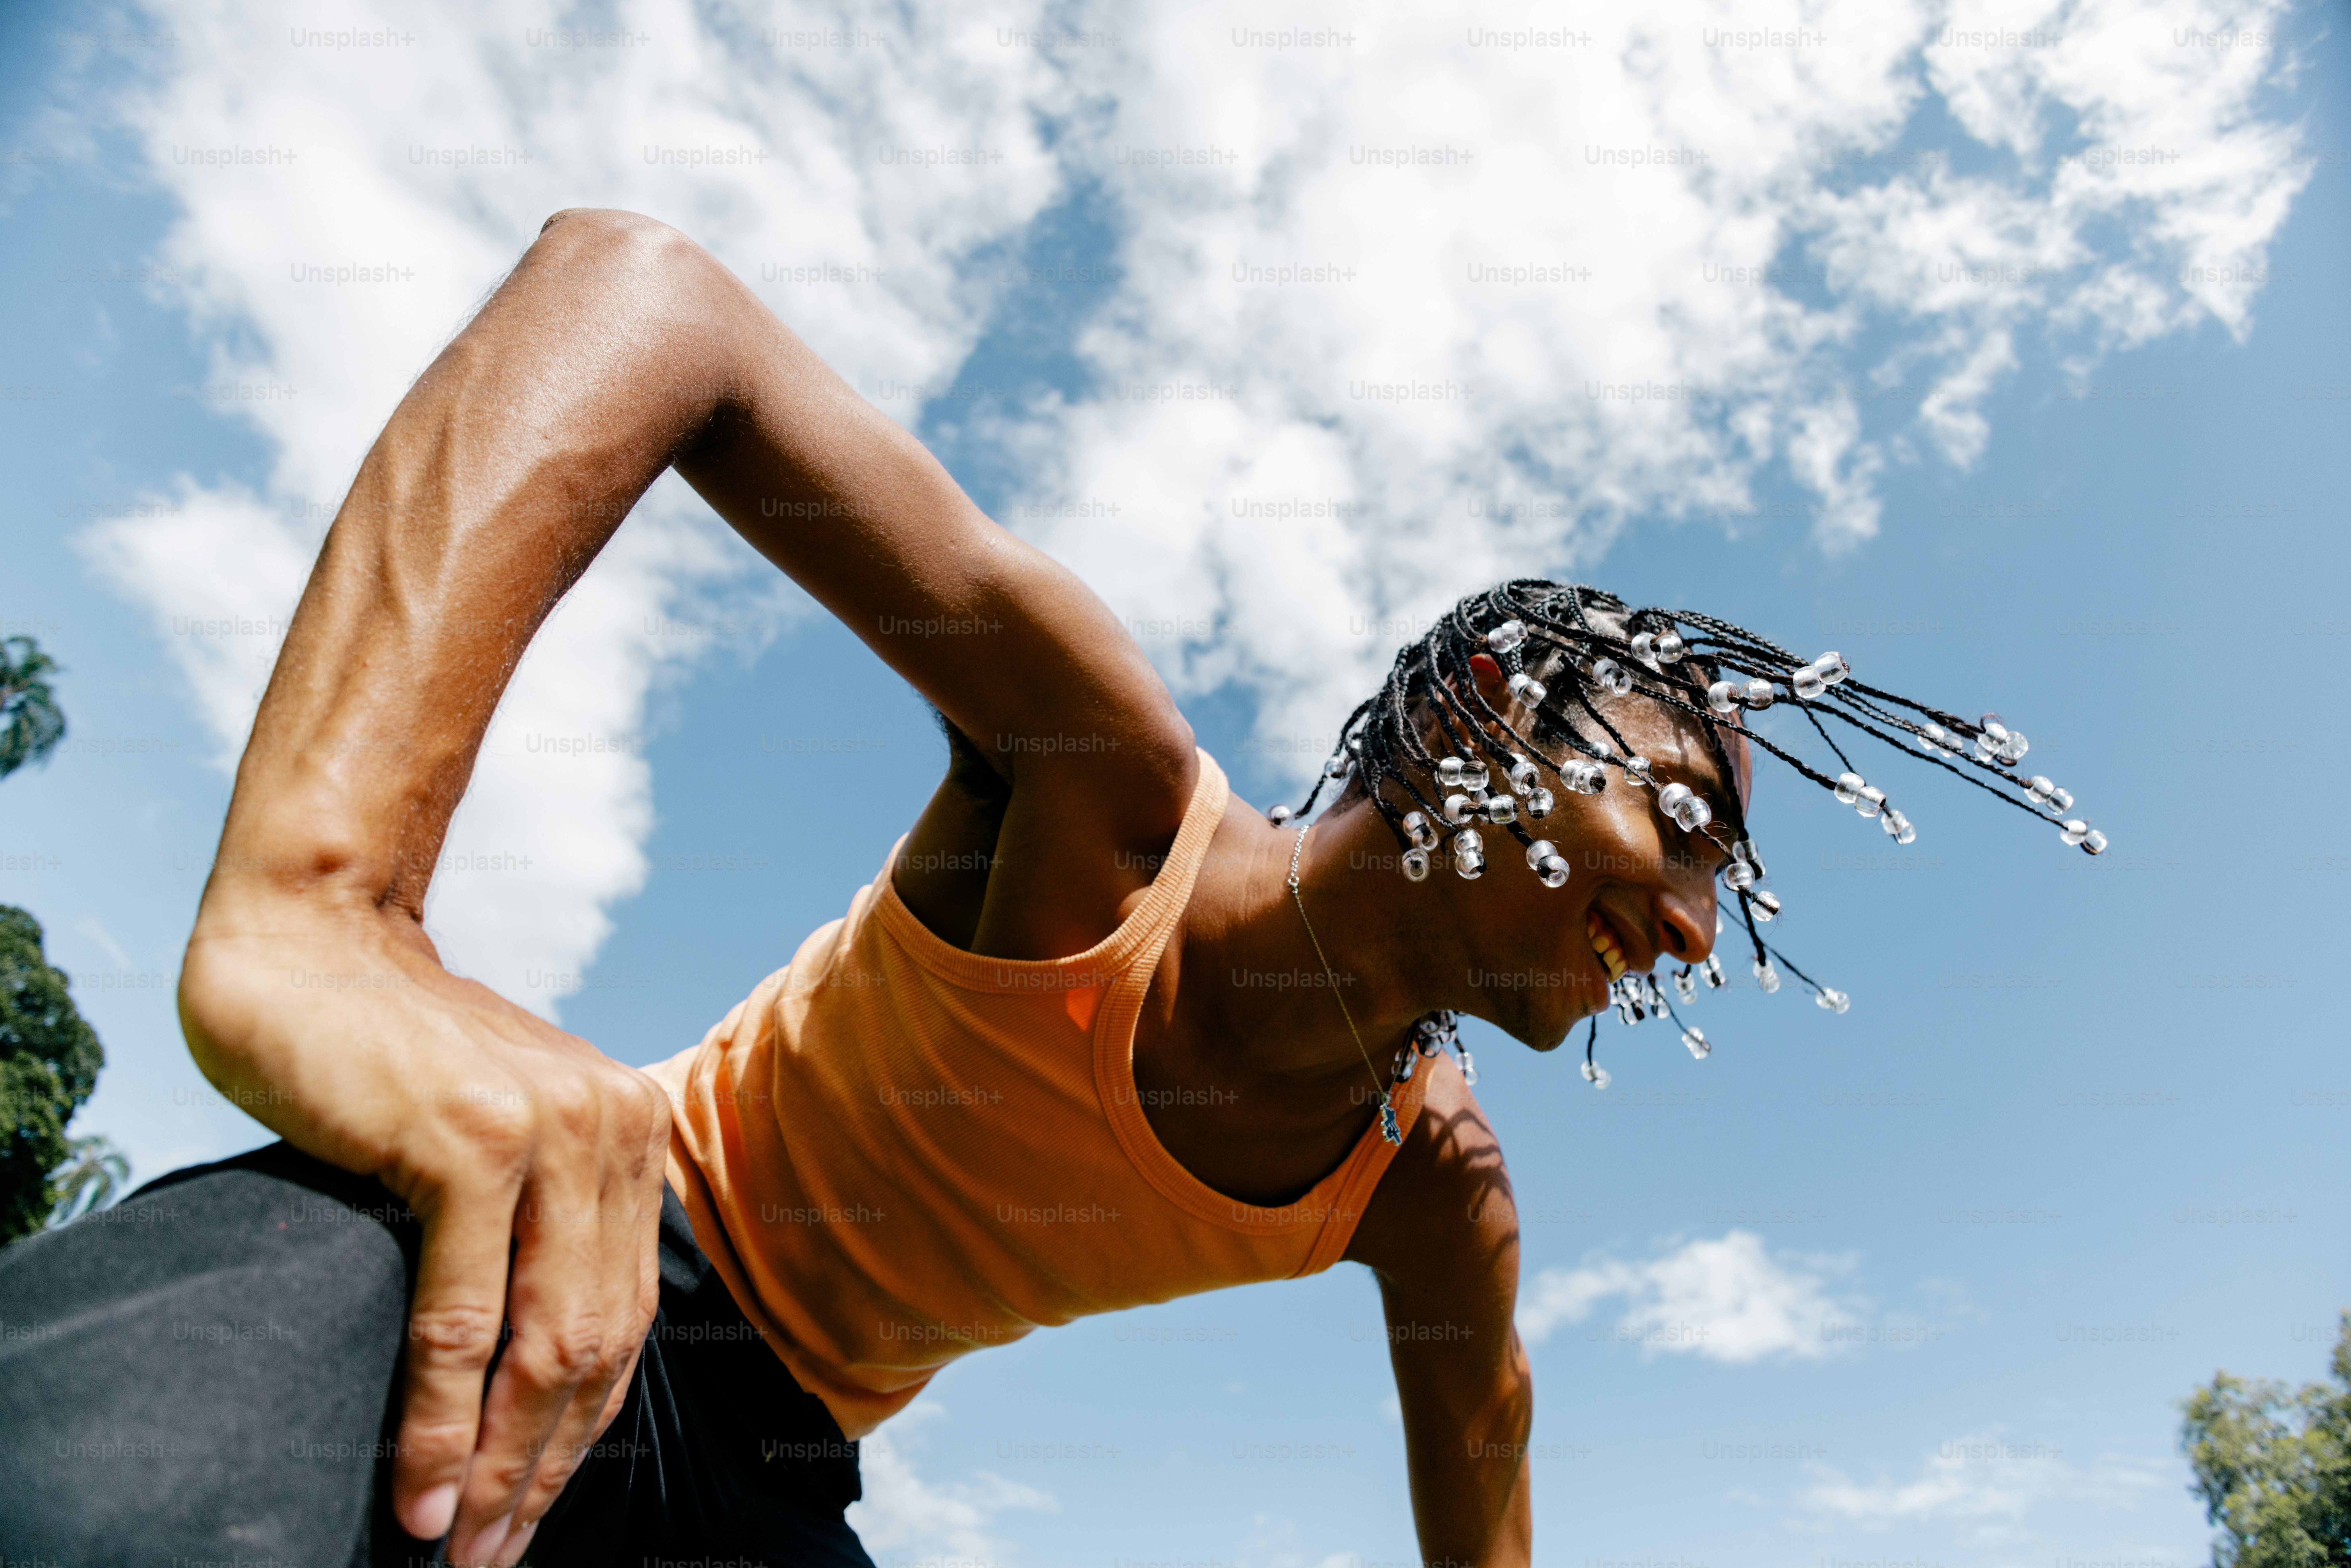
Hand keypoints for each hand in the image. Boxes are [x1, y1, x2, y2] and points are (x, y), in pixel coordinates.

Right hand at [180, 881, 671, 1565]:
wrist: (314, 944)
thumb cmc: (391, 1056)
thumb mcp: (497, 1134)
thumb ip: (534, 1224)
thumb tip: (529, 1370)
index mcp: (629, 1135)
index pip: (623, 1318)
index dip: (581, 1432)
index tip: (533, 1513)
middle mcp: (612, 1133)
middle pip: (596, 1346)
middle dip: (544, 1468)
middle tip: (495, 1556)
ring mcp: (549, 1135)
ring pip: (543, 1344)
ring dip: (500, 1465)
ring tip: (459, 1548)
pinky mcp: (472, 1143)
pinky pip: (465, 1315)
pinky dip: (444, 1415)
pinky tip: (423, 1491)